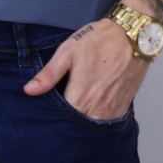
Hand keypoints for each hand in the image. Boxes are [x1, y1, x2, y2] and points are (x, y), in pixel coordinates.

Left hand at [24, 18, 149, 120]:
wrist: (132, 36)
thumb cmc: (99, 41)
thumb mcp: (68, 52)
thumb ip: (48, 75)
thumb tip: (29, 90)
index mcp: (80, 97)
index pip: (60, 119)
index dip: (53, 117)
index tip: (49, 111)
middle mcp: (97, 108)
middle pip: (75, 126)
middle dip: (67, 121)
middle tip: (64, 107)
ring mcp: (111, 111)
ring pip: (90, 126)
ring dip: (83, 120)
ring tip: (78, 106)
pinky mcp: (122, 109)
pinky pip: (106, 122)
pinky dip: (97, 118)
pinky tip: (92, 107)